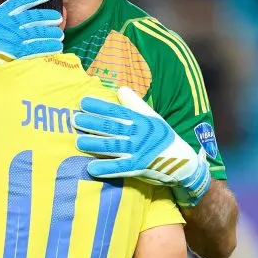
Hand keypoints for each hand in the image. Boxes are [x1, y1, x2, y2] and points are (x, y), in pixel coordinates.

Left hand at [74, 86, 210, 206]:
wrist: (183, 162)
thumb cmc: (163, 138)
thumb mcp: (152, 118)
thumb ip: (135, 104)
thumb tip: (120, 89)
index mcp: (141, 121)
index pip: (117, 112)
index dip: (100, 106)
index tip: (83, 102)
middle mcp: (139, 135)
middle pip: (112, 128)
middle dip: (93, 123)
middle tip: (75, 120)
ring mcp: (138, 152)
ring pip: (113, 146)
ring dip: (95, 145)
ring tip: (78, 142)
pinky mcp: (139, 168)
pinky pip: (120, 168)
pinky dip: (106, 168)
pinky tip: (91, 168)